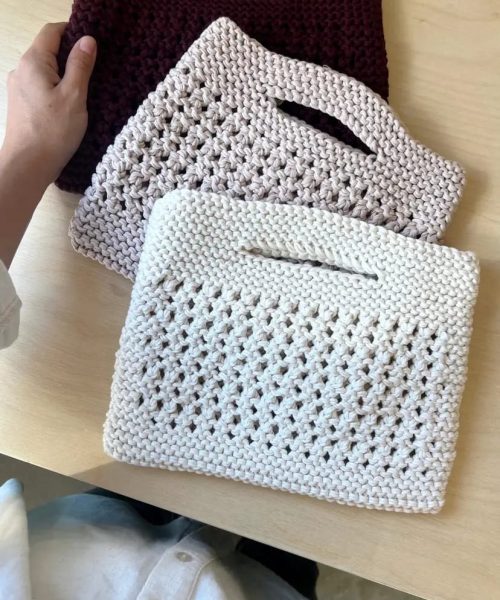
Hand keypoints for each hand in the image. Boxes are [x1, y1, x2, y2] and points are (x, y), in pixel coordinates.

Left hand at [1, 22, 95, 187]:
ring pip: (45, 71)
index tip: (94, 45)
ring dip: (65, 76)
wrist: (27, 166)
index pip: (52, 31)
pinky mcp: (21, 105)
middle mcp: (21, 70)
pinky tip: (71, 106)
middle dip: (71, 56)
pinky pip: (41, 87)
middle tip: (97, 69)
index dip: (74, 32)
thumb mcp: (74, 96)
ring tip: (88, 91)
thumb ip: (80, 66)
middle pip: (48, 51)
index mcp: (34, 62)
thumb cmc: (52, 132)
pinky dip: (56, 90)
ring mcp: (19, 88)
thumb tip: (88, 40)